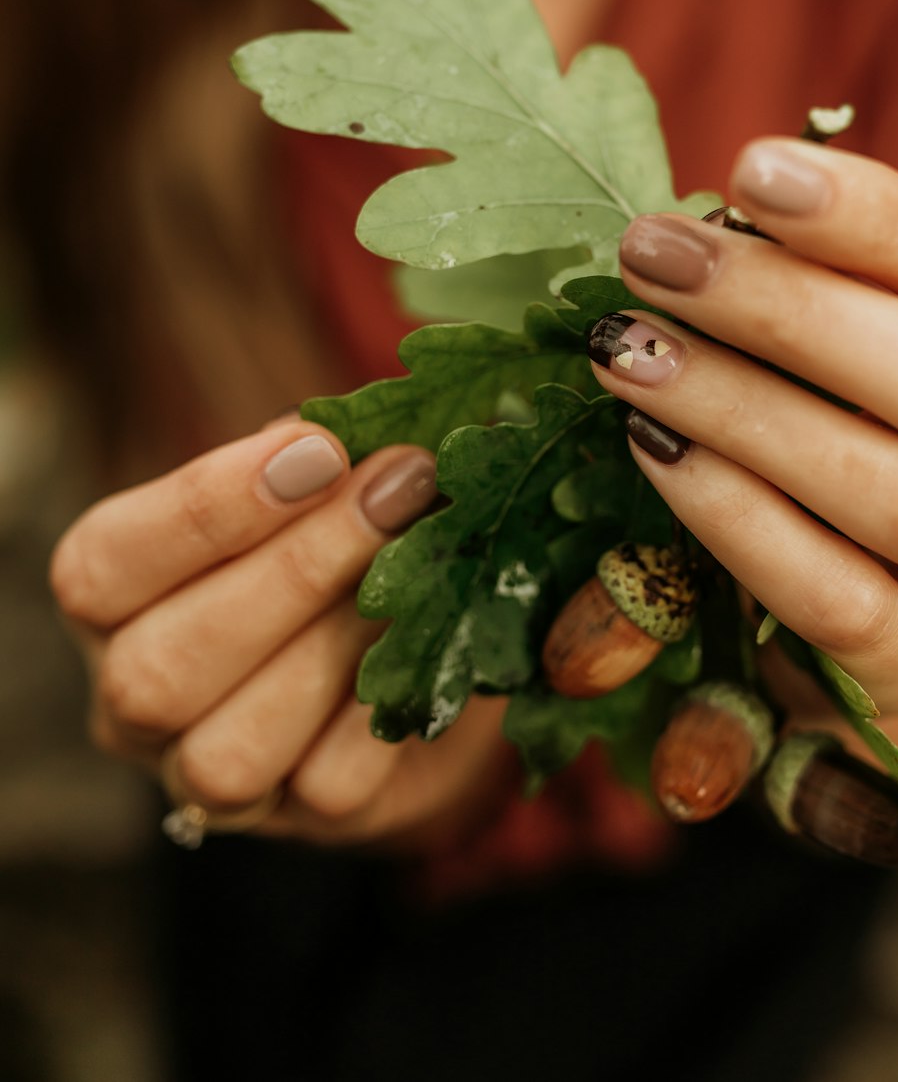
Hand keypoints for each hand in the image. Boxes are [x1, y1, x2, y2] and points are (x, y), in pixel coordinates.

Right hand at [50, 421, 508, 847]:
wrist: (416, 641)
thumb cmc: (333, 534)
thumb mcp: (310, 484)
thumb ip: (319, 462)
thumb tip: (376, 434)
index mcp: (109, 598)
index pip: (105, 566)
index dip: (208, 506)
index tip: (319, 447)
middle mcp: (131, 701)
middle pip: (159, 670)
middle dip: (292, 570)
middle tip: (399, 488)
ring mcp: (206, 778)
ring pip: (229, 752)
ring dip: (339, 644)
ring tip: (424, 560)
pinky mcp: (299, 819)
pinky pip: (328, 788)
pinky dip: (386, 711)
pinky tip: (437, 639)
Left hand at [587, 137, 897, 719]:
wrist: (889, 575)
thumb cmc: (868, 406)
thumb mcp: (872, 326)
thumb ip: (829, 277)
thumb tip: (709, 225)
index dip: (876, 220)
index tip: (753, 171)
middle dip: (791, 313)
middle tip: (654, 253)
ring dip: (747, 413)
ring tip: (628, 349)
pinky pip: (836, 602)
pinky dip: (737, 519)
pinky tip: (653, 446)